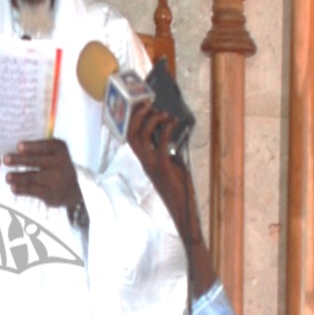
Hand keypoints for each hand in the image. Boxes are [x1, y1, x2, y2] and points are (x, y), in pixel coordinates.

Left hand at [4, 139, 81, 208]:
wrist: (71, 188)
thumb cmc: (55, 165)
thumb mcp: (53, 152)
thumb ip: (38, 148)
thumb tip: (13, 147)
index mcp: (59, 148)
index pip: (44, 146)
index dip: (31, 147)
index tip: (18, 146)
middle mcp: (60, 162)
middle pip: (35, 161)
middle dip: (18, 160)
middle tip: (5, 159)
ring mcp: (56, 179)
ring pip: (32, 177)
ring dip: (17, 177)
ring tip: (7, 177)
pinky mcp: (51, 193)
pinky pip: (32, 190)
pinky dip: (21, 189)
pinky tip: (13, 188)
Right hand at [128, 104, 189, 224]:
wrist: (183, 210)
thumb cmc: (179, 189)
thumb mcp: (172, 166)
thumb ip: (168, 152)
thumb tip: (170, 136)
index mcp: (145, 160)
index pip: (131, 137)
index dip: (133, 120)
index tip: (142, 106)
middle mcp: (144, 161)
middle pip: (131, 134)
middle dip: (137, 116)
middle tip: (148, 104)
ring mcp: (152, 164)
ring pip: (141, 137)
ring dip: (151, 121)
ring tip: (162, 113)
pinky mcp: (163, 167)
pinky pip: (160, 144)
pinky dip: (166, 130)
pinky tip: (173, 124)